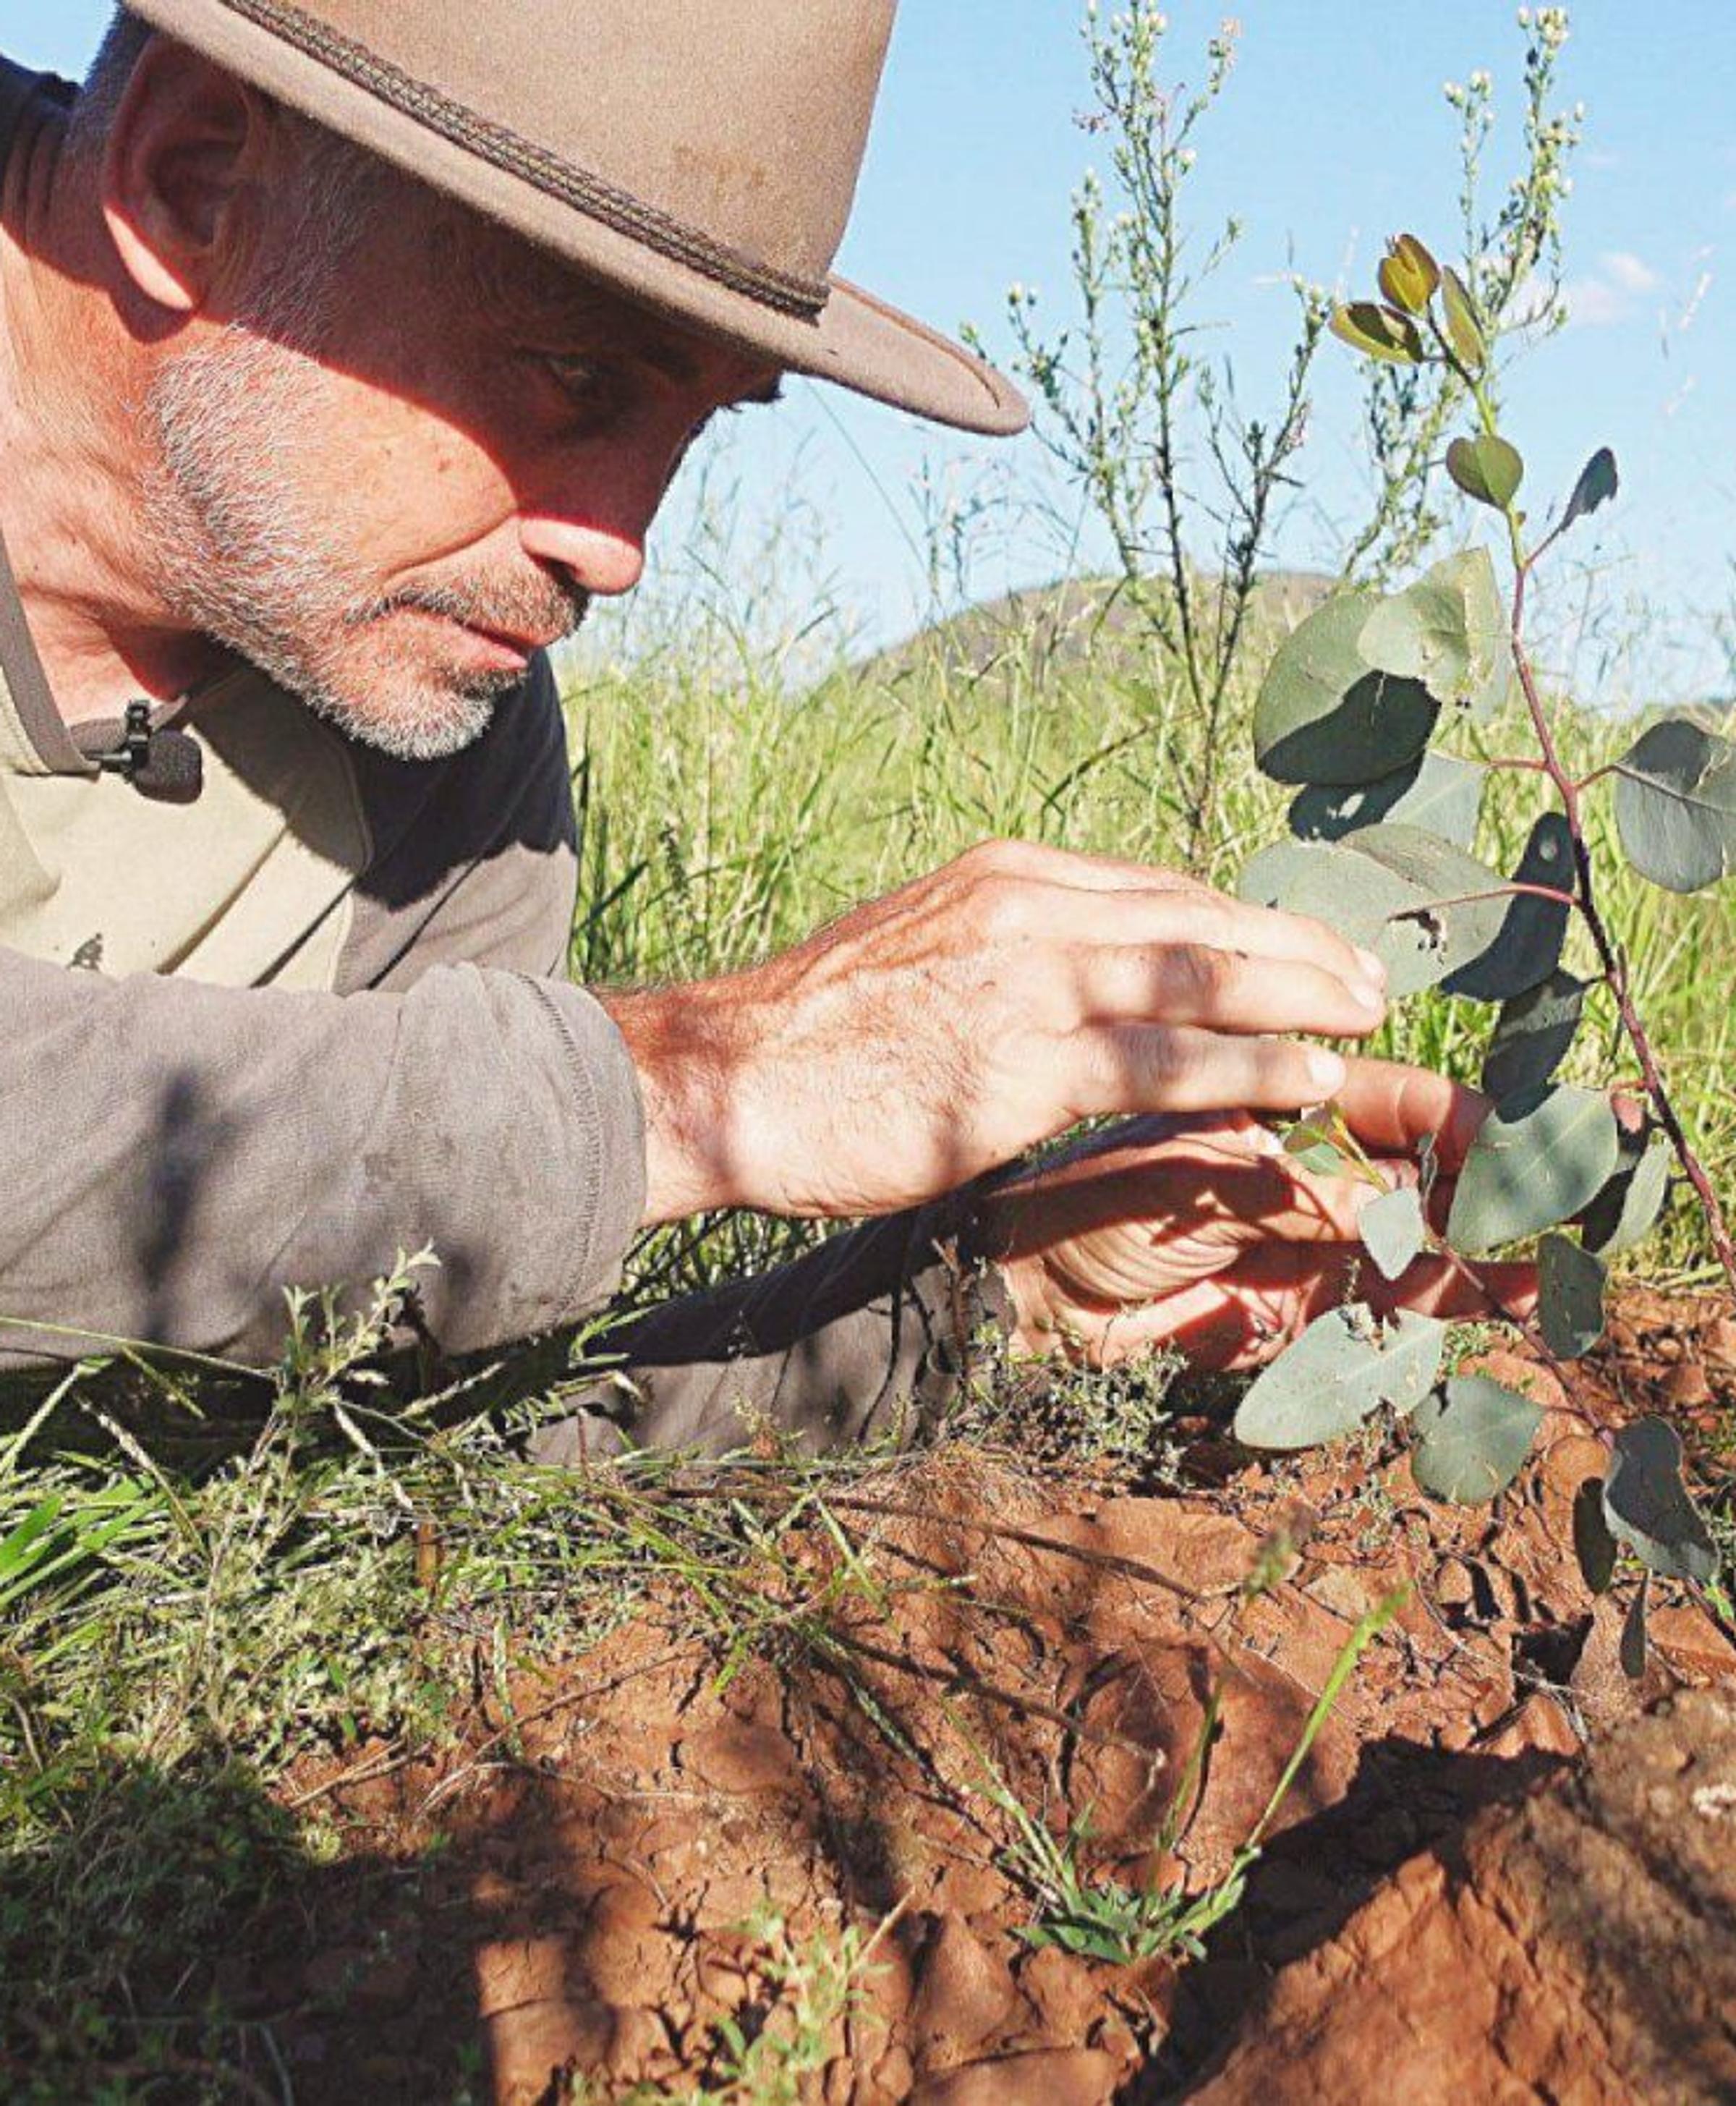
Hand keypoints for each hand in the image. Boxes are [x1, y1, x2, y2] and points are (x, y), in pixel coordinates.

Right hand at [604, 839, 1389, 1223]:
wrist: (723, 1078)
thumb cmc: (810, 1037)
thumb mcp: (918, 958)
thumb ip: (1003, 961)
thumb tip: (1069, 992)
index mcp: (1004, 877)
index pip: (1156, 890)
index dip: (1241, 919)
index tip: (1297, 945)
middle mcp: (1029, 907)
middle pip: (1199, 917)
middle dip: (1297, 946)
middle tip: (1372, 974)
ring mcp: (1033, 979)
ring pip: (1204, 975)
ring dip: (1301, 995)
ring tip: (1366, 1018)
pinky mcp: (1028, 1061)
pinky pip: (1172, 1059)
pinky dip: (1253, 1065)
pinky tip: (1308, 1077)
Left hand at [980, 1056, 1537, 1371]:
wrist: (1016, 1288)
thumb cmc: (1082, 1201)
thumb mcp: (1190, 1178)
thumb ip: (1289, 1186)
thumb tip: (1385, 1192)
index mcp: (1276, 1106)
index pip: (1391, 1103)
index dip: (1457, 1124)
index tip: (1516, 1143)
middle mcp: (1298, 1169)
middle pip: (1418, 1181)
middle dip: (1481, 1203)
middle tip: (1546, 1226)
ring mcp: (1295, 1240)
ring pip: (1406, 1252)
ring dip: (1465, 1267)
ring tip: (1531, 1284)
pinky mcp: (1282, 1312)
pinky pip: (1370, 1315)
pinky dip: (1421, 1318)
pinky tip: (1486, 1314)